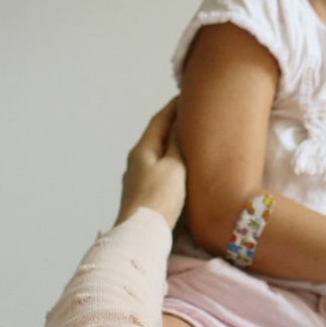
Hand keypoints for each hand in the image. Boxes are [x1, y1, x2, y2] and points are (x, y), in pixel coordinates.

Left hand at [118, 100, 186, 224]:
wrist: (142, 232)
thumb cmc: (160, 198)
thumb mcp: (174, 166)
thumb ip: (177, 144)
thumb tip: (178, 125)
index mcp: (142, 150)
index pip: (159, 120)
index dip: (173, 107)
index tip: (185, 94)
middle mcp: (136, 161)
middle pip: (155, 135)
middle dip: (171, 123)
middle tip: (189, 113)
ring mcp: (137, 178)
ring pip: (156, 153)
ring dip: (170, 143)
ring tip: (187, 139)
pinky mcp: (142, 194)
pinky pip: (157, 168)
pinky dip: (169, 160)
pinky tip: (178, 167)